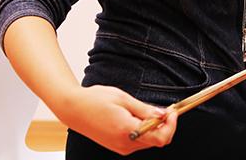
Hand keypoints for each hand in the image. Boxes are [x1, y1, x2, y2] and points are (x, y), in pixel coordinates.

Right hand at [58, 85, 177, 154]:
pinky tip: (138, 117)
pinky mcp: (117, 146)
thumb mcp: (123, 98)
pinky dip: (144, 131)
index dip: (171, 125)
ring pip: (148, 142)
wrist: (73, 109)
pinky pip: (138, 142)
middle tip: (166, 109)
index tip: (172, 112)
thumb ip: (145, 109)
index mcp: (127, 130)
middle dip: (164, 125)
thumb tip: (163, 114)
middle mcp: (125, 144)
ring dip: (154, 128)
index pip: (160, 137)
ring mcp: (120, 147)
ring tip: (148, 111)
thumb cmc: (95, 100)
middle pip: (156, 141)